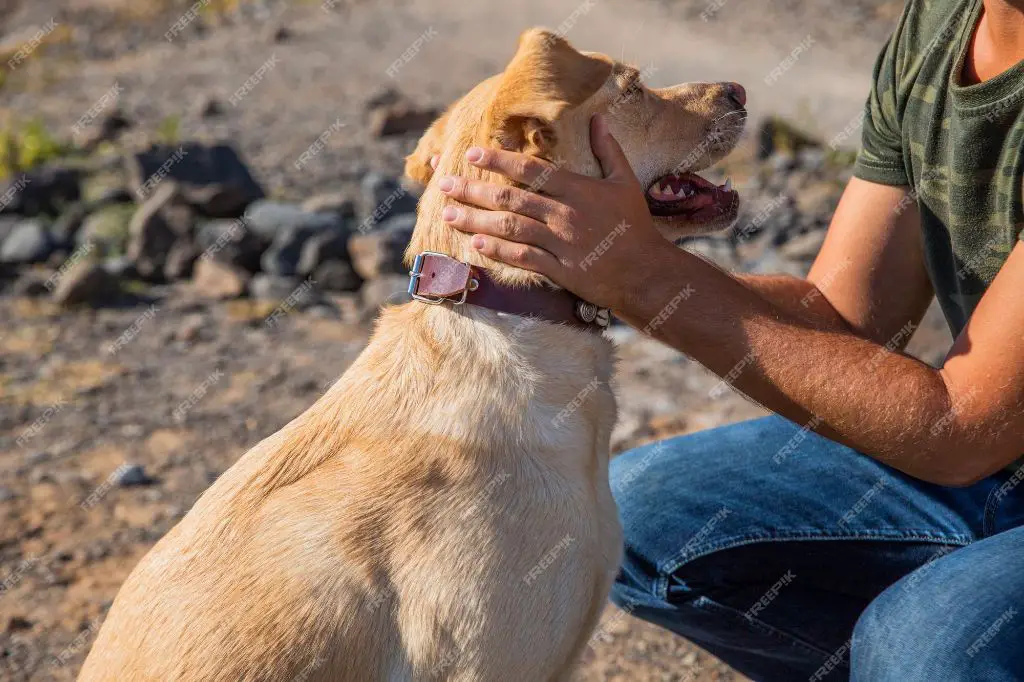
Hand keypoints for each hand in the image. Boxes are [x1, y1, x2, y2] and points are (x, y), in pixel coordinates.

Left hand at [436, 114, 672, 311]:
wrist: (646, 271)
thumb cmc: (634, 225)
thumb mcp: (626, 181)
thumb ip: (608, 150)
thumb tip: (598, 118)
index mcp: (577, 189)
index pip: (531, 170)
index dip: (499, 160)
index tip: (471, 154)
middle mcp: (564, 214)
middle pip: (511, 198)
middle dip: (473, 190)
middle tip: (443, 184)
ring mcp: (560, 244)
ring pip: (510, 229)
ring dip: (476, 221)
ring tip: (447, 215)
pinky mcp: (560, 271)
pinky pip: (523, 259)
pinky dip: (499, 252)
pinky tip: (476, 245)